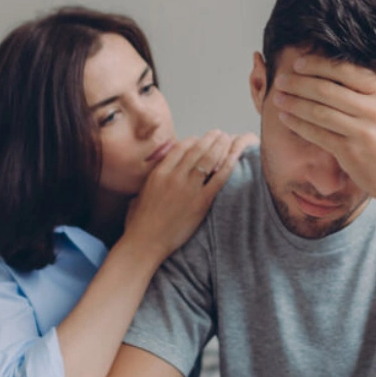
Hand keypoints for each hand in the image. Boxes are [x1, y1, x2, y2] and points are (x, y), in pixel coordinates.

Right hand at [123, 130, 248, 259]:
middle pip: (197, 149)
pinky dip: (227, 166)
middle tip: (219, 134)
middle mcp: (174, 177)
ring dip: (221, 146)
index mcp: (159, 173)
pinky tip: (234, 158)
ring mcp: (188, 189)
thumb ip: (152, 180)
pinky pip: (218, 179)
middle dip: (210, 139)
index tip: (201, 139)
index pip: (180, 148)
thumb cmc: (140, 223)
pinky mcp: (200, 202)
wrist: (145, 242)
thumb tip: (158, 173)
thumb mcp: (140, 193)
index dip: (194, 141)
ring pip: (209, 159)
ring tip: (228, 139)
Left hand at [271, 28, 375, 204]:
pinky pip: (318, 134)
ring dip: (294, 101)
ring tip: (277, 95)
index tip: (301, 62)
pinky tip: (285, 117)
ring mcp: (361, 132)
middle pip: (328, 89)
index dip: (320, 65)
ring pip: (319, 110)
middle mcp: (375, 110)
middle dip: (300, 81)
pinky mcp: (349, 152)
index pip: (347, 71)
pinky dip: (299, 124)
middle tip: (282, 77)